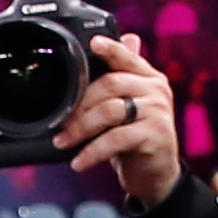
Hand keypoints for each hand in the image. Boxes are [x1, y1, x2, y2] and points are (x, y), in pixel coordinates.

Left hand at [57, 33, 181, 207]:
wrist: (155, 173)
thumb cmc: (135, 136)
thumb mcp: (125, 107)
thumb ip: (116, 79)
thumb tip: (99, 43)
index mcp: (149, 77)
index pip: (127, 57)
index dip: (111, 49)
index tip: (92, 43)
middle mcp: (156, 90)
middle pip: (110, 84)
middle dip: (79, 104)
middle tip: (60, 123)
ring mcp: (158, 111)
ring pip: (110, 111)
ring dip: (81, 128)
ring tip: (63, 142)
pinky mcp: (155, 135)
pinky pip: (116, 139)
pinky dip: (93, 151)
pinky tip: (80, 161)